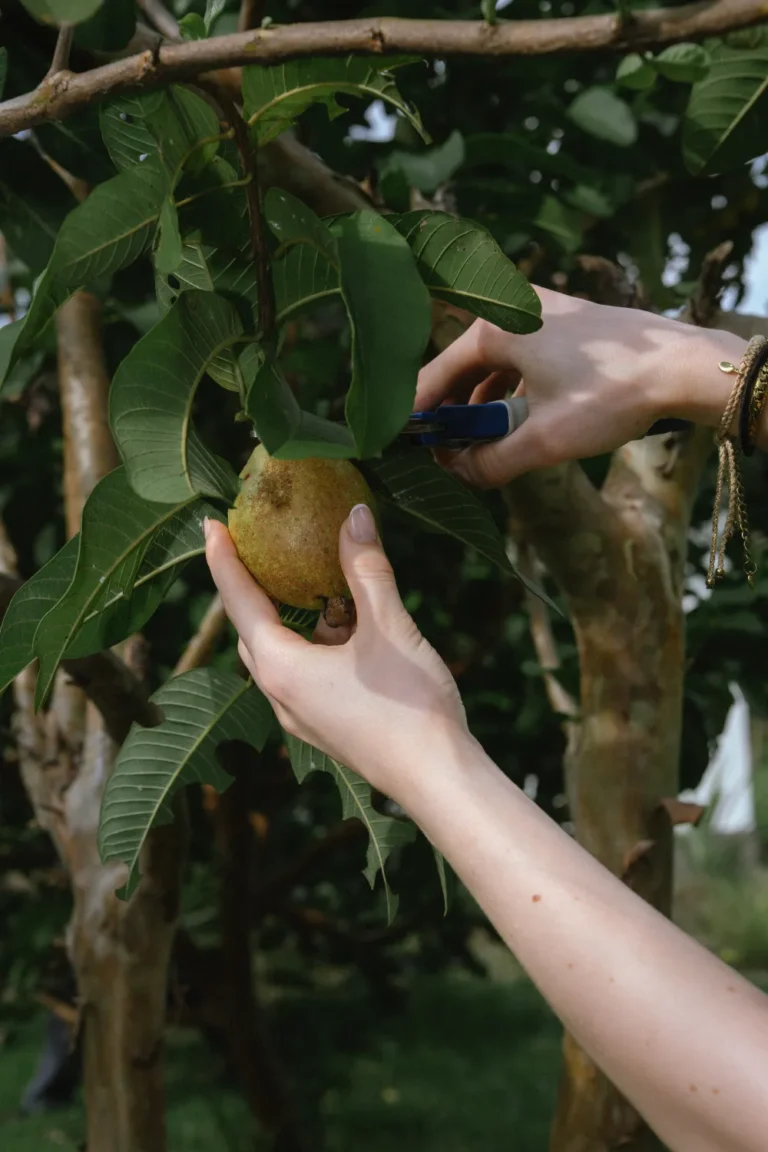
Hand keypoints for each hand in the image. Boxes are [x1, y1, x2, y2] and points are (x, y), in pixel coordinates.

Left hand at [204, 505, 468, 798]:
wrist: (437, 779)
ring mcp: (302, 715)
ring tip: (315, 580)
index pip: (238, 601)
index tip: (210, 522)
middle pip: (252, 629)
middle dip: (252, 587)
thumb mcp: (388, 627)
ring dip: (292, 616)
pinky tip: (351, 626)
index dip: (223, 558)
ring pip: (283, 653)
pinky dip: (316, 642)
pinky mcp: (327, 726)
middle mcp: (281, 694)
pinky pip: (307, 672)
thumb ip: (366, 569)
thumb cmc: (408, 707)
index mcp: (280, 668)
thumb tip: (355, 515)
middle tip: (255, 547)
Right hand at [416, 288, 746, 487]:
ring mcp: (543, 310)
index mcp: (495, 328)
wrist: (684, 366)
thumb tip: (459, 475)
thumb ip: (492, 462)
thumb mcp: (545, 440)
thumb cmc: (612, 395)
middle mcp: (512, 309)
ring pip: (493, 362)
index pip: (435, 376)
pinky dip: (510, 388)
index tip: (407, 446)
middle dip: (451, 410)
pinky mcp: (568, 322)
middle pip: (462, 366)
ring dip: (481, 402)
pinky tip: (515, 418)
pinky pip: (521, 356)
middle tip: (442, 449)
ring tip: (476, 442)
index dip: (420, 416)